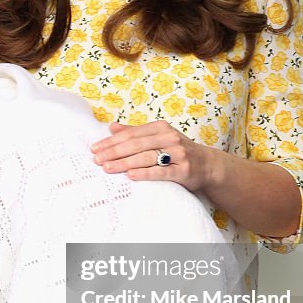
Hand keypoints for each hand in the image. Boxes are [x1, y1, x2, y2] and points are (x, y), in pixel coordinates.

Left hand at [91, 121, 213, 191]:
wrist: (207, 165)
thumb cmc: (178, 151)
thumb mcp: (159, 137)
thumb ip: (136, 133)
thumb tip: (112, 127)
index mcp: (161, 128)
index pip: (131, 134)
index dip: (111, 141)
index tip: (95, 148)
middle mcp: (169, 137)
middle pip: (136, 145)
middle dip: (114, 152)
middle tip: (96, 160)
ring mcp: (177, 154)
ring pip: (146, 157)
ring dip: (124, 163)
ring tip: (107, 168)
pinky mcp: (183, 170)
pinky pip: (161, 172)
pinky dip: (145, 173)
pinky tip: (131, 176)